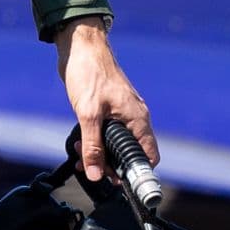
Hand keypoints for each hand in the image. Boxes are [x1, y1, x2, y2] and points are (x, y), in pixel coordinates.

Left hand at [54, 20, 153, 181]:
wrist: (81, 47)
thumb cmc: (90, 74)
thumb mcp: (88, 114)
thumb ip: (93, 146)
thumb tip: (95, 174)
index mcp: (138, 119)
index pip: (148, 155)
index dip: (137, 172)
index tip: (119, 182)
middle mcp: (134, 117)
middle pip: (130, 153)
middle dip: (110, 164)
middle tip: (91, 167)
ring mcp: (122, 114)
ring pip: (117, 144)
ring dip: (100, 153)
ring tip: (81, 154)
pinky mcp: (110, 110)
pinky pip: (108, 133)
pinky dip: (96, 141)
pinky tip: (81, 143)